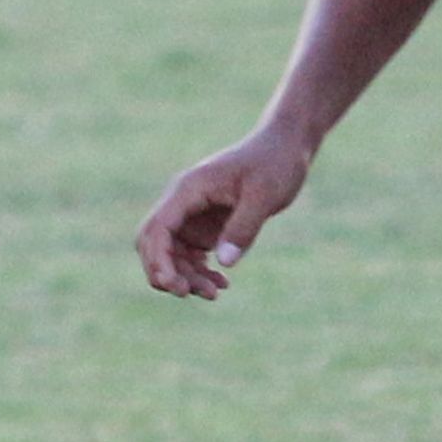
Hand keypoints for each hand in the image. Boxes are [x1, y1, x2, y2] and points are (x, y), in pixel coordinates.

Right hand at [136, 134, 313, 299]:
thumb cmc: (275, 163)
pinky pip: (191, 256)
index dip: (157, 260)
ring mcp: (193, 215)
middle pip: (155, 244)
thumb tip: (225, 264)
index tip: (173, 285)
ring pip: (172, 255)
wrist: (286, 148)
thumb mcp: (264, 195)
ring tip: (215, 293)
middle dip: (166, 272)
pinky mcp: (206, 226)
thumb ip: (244, 228)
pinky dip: (199, 272)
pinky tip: (222, 284)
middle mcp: (184, 203)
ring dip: (186, 277)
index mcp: (189, 189)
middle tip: (190, 293)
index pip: (157, 228)